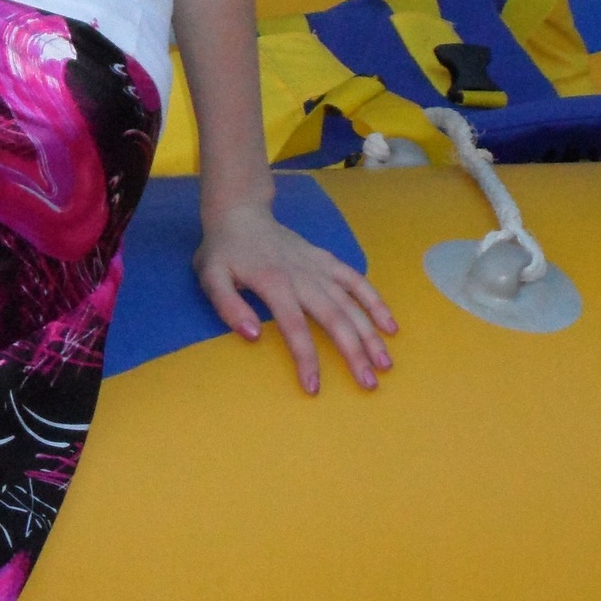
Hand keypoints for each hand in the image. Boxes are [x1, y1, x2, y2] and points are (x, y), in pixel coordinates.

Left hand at [195, 199, 395, 393]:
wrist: (240, 212)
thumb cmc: (223, 250)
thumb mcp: (210, 276)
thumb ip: (227, 306)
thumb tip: (251, 335)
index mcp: (274, 283)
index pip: (295, 327)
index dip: (306, 358)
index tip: (314, 387)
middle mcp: (303, 276)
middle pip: (334, 318)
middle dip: (354, 352)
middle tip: (369, 384)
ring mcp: (319, 267)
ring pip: (351, 303)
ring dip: (370, 333)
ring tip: (385, 364)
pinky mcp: (328, 261)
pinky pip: (357, 281)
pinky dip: (376, 302)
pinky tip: (390, 326)